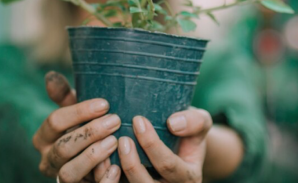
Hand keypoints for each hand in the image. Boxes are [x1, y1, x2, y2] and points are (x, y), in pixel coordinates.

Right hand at [33, 71, 121, 182]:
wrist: (97, 163)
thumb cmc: (86, 131)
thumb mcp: (76, 114)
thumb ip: (64, 97)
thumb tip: (50, 76)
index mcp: (43, 138)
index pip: (54, 122)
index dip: (79, 112)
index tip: (105, 103)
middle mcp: (48, 161)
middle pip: (63, 147)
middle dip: (89, 132)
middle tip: (115, 121)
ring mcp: (61, 179)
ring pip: (69, 172)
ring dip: (92, 156)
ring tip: (115, 142)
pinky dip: (101, 180)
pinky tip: (117, 168)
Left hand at [97, 108, 211, 182]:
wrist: (180, 144)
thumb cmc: (187, 130)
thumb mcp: (200, 122)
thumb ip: (194, 122)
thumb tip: (173, 123)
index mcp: (188, 177)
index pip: (168, 165)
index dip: (152, 144)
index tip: (138, 120)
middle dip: (132, 163)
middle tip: (121, 138)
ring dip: (112, 173)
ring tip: (105, 148)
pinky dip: (103, 177)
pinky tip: (97, 159)